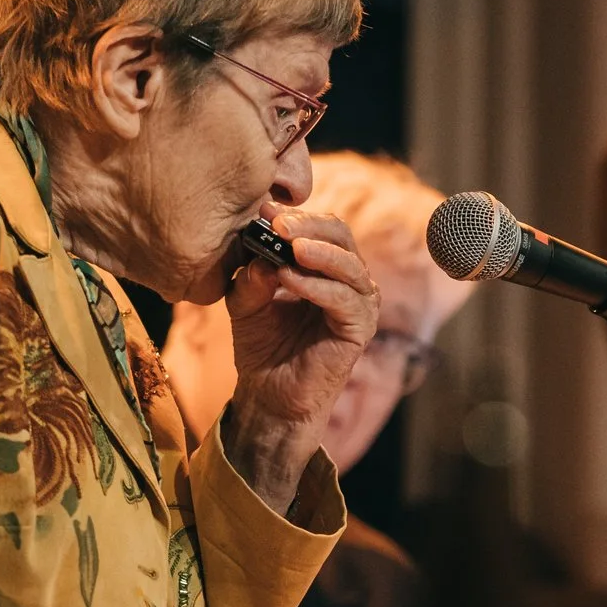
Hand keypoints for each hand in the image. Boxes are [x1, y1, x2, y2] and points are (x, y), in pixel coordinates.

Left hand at [222, 207, 378, 513]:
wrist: (268, 395)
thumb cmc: (261, 346)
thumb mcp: (247, 300)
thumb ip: (254, 273)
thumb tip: (263, 249)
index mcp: (325, 267)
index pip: (323, 227)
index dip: (297, 216)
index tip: (264, 210)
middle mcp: (348, 281)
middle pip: (342, 236)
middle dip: (311, 226)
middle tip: (280, 223)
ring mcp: (358, 305)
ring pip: (349, 265)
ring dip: (318, 252)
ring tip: (290, 245)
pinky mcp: (359, 330)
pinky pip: (344, 300)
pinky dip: (317, 286)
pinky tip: (290, 279)